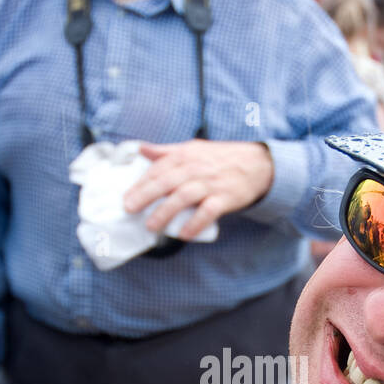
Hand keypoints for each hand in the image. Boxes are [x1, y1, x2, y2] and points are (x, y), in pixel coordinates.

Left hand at [123, 140, 273, 239]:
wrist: (258, 164)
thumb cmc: (221, 158)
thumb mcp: (194, 149)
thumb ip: (167, 151)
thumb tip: (141, 149)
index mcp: (186, 155)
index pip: (159, 168)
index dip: (141, 183)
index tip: (126, 197)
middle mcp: (197, 168)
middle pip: (167, 181)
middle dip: (146, 195)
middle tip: (130, 209)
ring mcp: (211, 183)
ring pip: (184, 196)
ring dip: (166, 212)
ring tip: (151, 225)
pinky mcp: (225, 198)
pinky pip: (208, 212)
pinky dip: (195, 223)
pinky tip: (183, 234)